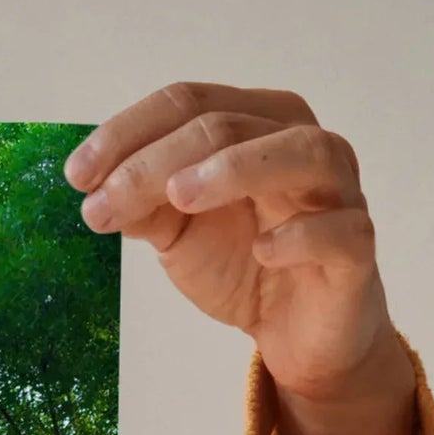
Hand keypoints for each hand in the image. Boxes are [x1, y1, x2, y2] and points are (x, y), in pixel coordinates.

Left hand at [69, 83, 432, 434]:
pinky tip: (262, 250)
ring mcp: (338, 192)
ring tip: (179, 196)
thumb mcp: (178, 231)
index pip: (190, 102)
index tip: (77, 176)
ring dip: (236, 168)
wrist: (296, 333)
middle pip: (229, 124)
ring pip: (301, 152)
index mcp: (256, 124)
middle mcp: (303, 143)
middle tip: (103, 204)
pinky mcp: (357, 248)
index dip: (128, 132)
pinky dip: (301, 234)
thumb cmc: (242, 262)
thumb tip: (96, 188)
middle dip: (156, 161)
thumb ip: (143, 204)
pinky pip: (340, 229)